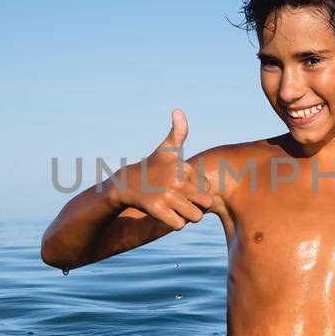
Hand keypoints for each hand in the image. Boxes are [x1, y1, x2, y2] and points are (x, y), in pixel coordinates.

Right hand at [106, 109, 214, 229]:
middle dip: (198, 206)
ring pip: (194, 217)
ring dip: (187, 216)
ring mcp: (166, 195)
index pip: (207, 189)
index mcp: (184, 166)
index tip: (184, 186)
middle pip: (206, 204)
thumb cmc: (153, 166)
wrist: (127, 184)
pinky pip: (179, 225)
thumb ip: (178, 132)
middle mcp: (177, 179)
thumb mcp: (167, 149)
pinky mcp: (157, 210)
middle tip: (184, 202)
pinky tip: (167, 214)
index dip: (197, 191)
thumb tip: (178, 111)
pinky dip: (175, 223)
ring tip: (176, 208)